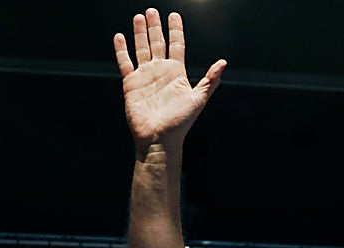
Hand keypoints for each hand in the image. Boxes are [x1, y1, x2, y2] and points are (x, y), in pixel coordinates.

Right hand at [113, 8, 226, 151]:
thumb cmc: (180, 123)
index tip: (174, 16)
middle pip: (157, 43)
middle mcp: (160, 72)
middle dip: (155, 27)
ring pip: (141, 49)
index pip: (177, 45)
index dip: (175, 30)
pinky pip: (125, 62)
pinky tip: (121, 37)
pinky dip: (122, 50)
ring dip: (140, 33)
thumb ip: (209, 81)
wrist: (159, 139)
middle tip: (152, 11)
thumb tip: (223, 63)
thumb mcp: (198, 99)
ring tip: (139, 17)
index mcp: (177, 73)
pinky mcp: (131, 83)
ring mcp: (145, 76)